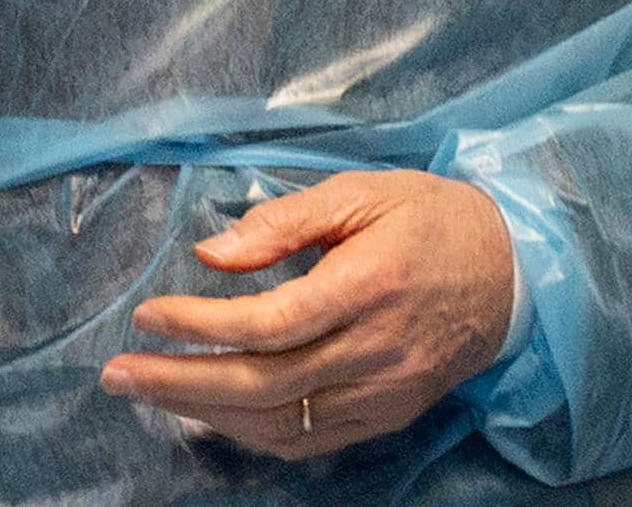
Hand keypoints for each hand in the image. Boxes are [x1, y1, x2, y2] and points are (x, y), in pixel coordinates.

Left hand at [100, 170, 516, 459]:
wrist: (513, 274)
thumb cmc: (430, 219)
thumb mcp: (362, 192)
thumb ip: (285, 222)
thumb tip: (212, 252)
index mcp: (366, 286)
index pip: (268, 322)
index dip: (200, 324)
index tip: (147, 315)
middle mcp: (374, 350)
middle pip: (262, 383)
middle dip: (179, 382)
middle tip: (118, 373)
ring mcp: (383, 393)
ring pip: (280, 422)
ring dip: (205, 412)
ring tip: (148, 391)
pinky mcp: (387, 415)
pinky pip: (308, 439)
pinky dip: (252, 432)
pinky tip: (211, 412)